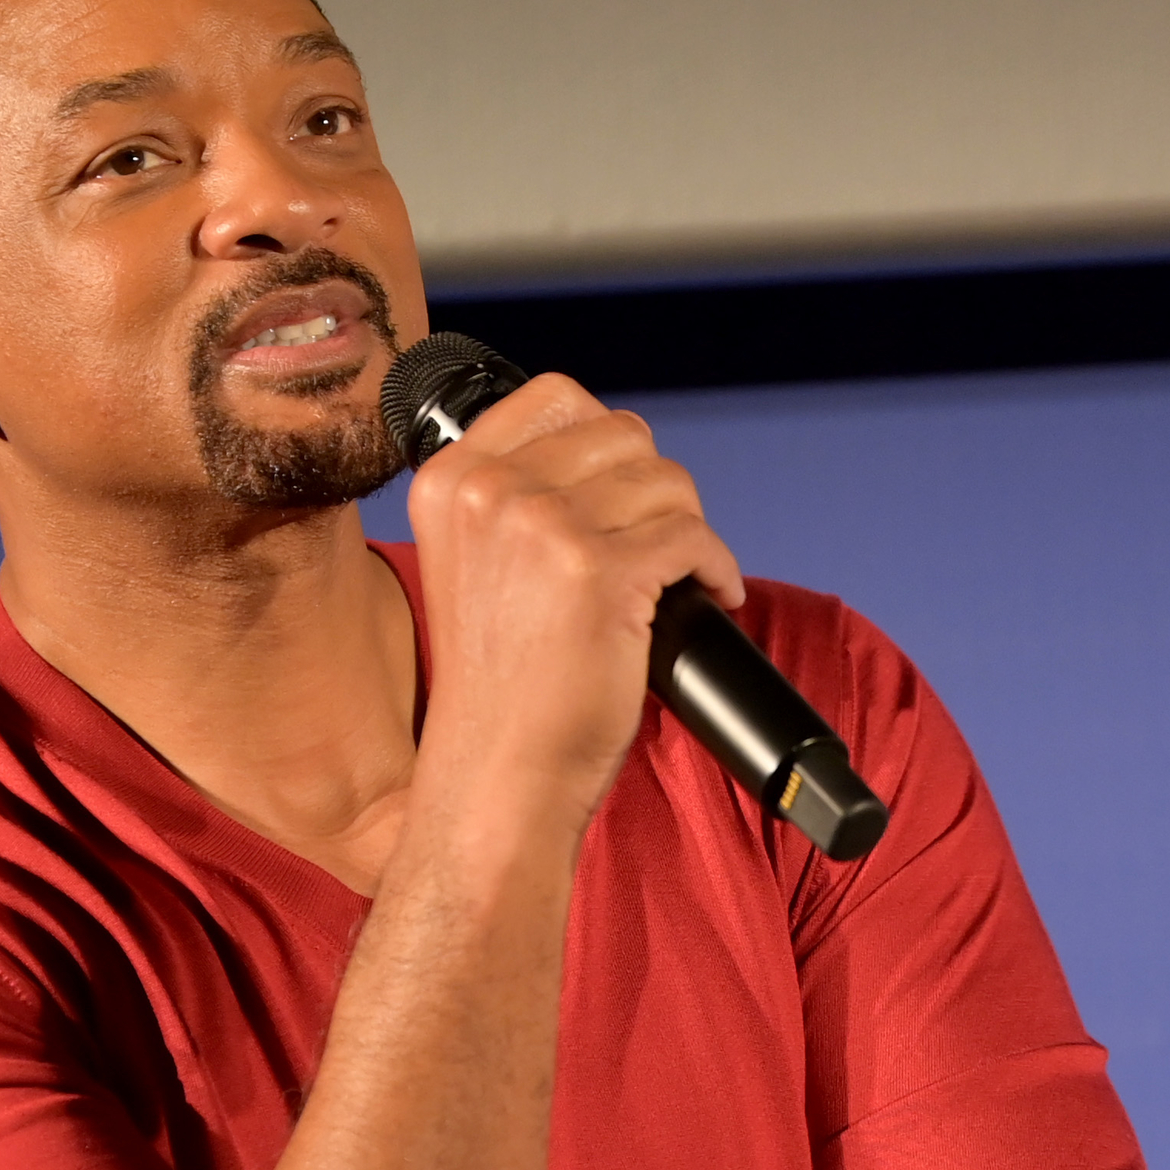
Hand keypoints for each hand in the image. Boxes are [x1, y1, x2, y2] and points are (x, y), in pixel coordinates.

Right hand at [403, 374, 744, 836]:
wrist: (499, 774)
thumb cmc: (501, 686)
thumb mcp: (477, 562)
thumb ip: (517, 497)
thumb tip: (614, 453)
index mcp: (451, 479)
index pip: (557, 395)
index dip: (610, 441)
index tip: (625, 492)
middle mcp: (490, 491)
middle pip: (623, 434)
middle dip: (656, 488)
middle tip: (660, 544)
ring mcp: (543, 527)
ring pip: (667, 482)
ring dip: (690, 528)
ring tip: (682, 575)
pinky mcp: (601, 572)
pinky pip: (695, 538)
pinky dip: (717, 569)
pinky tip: (711, 596)